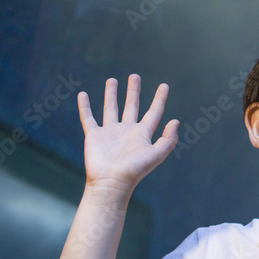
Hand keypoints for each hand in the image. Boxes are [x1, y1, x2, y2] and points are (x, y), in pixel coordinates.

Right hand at [78, 74, 178, 191]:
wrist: (111, 182)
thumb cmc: (135, 170)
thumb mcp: (157, 154)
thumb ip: (168, 139)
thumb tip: (176, 121)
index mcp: (143, 134)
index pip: (154, 112)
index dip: (160, 99)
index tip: (164, 85)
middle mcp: (127, 131)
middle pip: (131, 106)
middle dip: (133, 91)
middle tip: (135, 76)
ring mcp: (110, 132)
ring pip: (111, 108)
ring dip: (111, 94)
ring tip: (112, 80)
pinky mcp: (94, 135)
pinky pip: (88, 118)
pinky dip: (84, 107)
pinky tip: (83, 95)